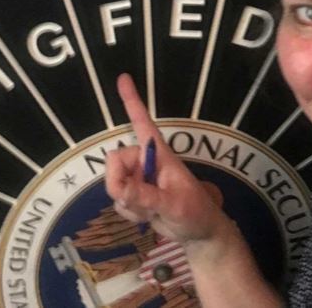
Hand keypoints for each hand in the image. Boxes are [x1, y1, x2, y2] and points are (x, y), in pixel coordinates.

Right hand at [105, 73, 226, 242]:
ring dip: (129, 204)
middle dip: (120, 185)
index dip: (132, 101)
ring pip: (113, 185)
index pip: (142, 122)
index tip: (123, 77)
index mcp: (159, 152)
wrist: (198, 233)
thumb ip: (147, 197)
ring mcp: (138, 178)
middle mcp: (144, 161)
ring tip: (152, 210)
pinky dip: (129, 212)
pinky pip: (117, 201)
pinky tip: (146, 216)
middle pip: (114, 162)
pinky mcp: (133, 195)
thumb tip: (120, 189)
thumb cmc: (195, 211)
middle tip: (138, 202)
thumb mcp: (174, 205)